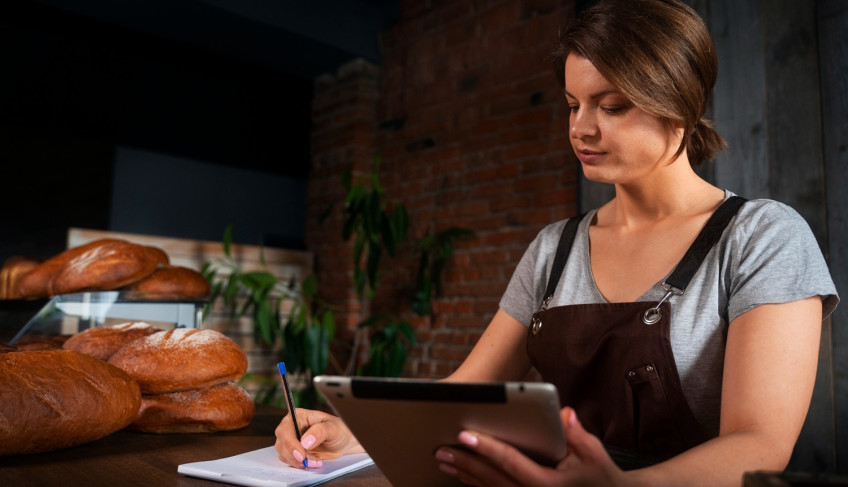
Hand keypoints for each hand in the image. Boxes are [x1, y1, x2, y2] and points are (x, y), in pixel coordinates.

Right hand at [274, 408, 363, 468]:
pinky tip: (313, 462)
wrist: (343, 443)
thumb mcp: (333, 428)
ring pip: (283, 454)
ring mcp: (291, 441)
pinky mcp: (293, 453)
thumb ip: (320, 431)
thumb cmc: (338, 430)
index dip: (289, 443)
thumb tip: (305, 441)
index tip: (300, 454)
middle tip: (308, 462)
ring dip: (298, 461)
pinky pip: (289, 461)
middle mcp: (291, 428)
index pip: (285, 429)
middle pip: (281, 444)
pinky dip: (299, 465)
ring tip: (316, 460)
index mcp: (298, 416)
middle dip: (294, 456)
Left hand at [434, 407, 628, 485]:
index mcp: (547, 484)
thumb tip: (565, 414)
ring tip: (444, 461)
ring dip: (465, 474)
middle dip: (465, 462)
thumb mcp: (593, 453)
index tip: (465, 435)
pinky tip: (463, 475)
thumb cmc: (600, 475)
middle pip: (492, 478)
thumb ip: (577, 434)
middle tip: (441, 449)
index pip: (510, 462)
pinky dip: (477, 484)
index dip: (486, 448)